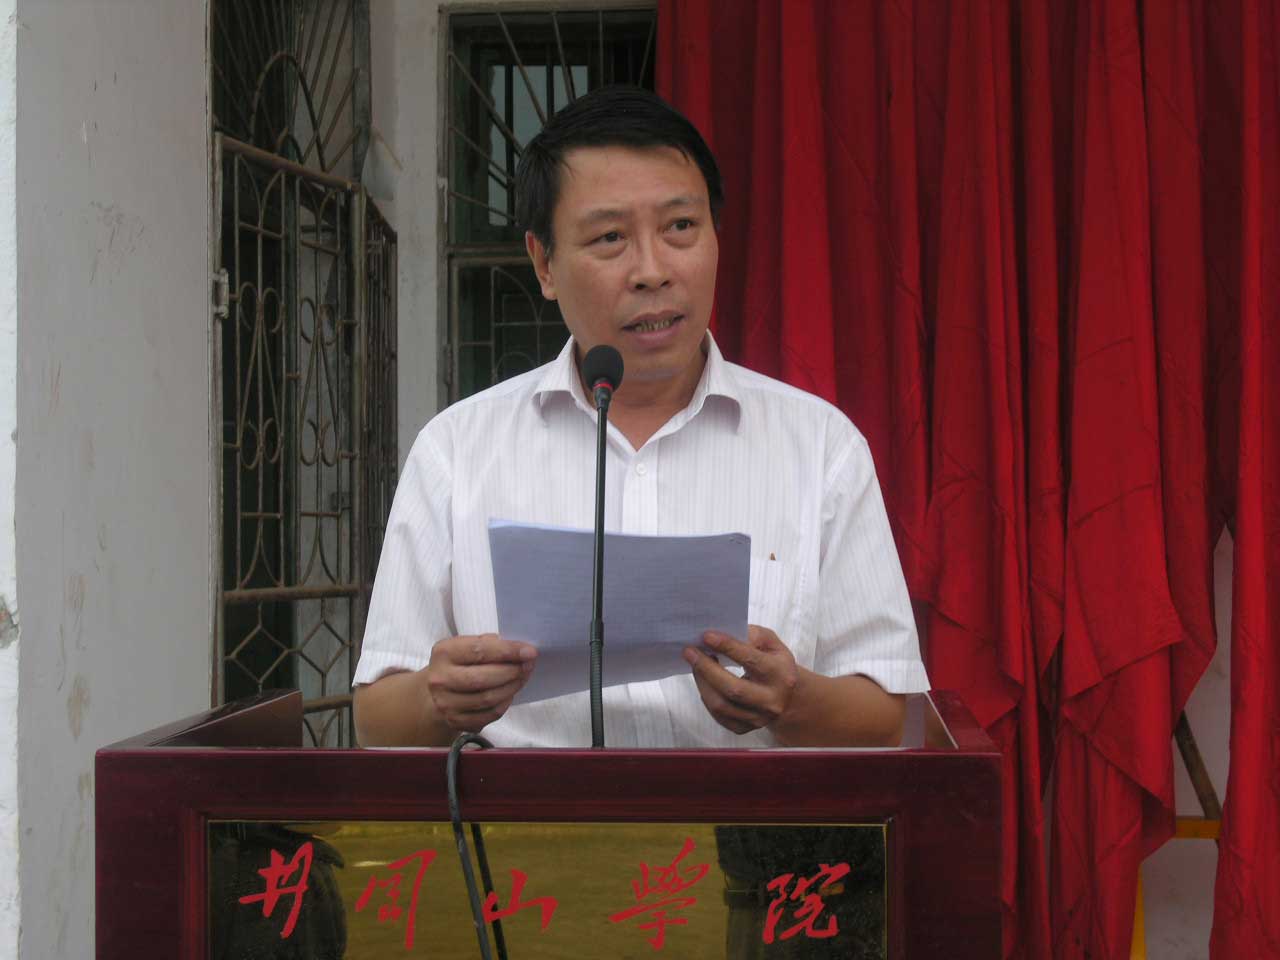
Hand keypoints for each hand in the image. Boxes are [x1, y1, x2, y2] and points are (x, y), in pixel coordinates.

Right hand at [425, 634, 536, 732]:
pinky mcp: (456, 721)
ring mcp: (446, 703)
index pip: (479, 650)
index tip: (530, 651)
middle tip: (528, 666)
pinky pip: (489, 714)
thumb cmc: (460, 664)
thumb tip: (519, 650)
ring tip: (522, 677)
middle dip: (512, 671)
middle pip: (482, 678)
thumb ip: (490, 644)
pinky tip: (510, 693)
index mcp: (443, 653)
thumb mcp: (467, 646)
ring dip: (512, 687)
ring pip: (487, 698)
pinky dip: (505, 703)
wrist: (439, 692)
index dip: (507, 651)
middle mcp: (440, 679)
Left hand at [683, 626, 798, 734]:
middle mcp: (772, 701)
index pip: (751, 660)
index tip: (706, 636)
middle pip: (733, 689)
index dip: (727, 646)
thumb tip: (726, 634)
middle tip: (689, 651)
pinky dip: (706, 696)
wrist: (786, 696)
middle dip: (706, 668)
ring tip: (695, 663)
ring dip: (702, 682)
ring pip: (721, 705)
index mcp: (782, 675)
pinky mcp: (744, 728)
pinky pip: (718, 715)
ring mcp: (758, 718)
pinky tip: (704, 681)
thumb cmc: (773, 663)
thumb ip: (753, 635)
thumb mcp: (771, 644)